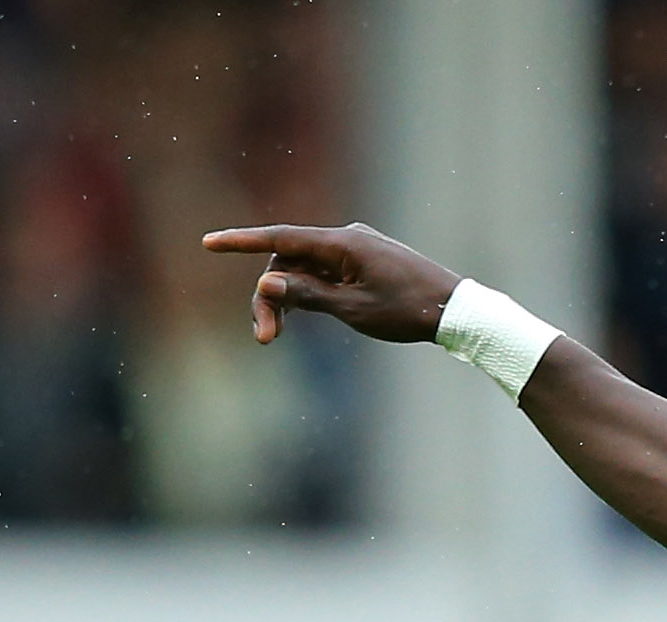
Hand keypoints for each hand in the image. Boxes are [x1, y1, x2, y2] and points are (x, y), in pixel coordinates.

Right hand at [200, 221, 460, 346]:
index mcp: (342, 243)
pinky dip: (308, 294)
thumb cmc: (409, 311)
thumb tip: (267, 282)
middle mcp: (346, 239)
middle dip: (270, 297)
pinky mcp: (364, 263)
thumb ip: (307, 296)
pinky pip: (324, 273)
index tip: (209, 244)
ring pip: (305, 270)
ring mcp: (356, 250)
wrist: (458, 310)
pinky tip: (299, 320)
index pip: (280, 238)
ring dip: (287, 300)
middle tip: (264, 338)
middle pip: (288, 260)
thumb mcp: (353, 310)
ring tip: (276, 336)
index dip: (242, 242)